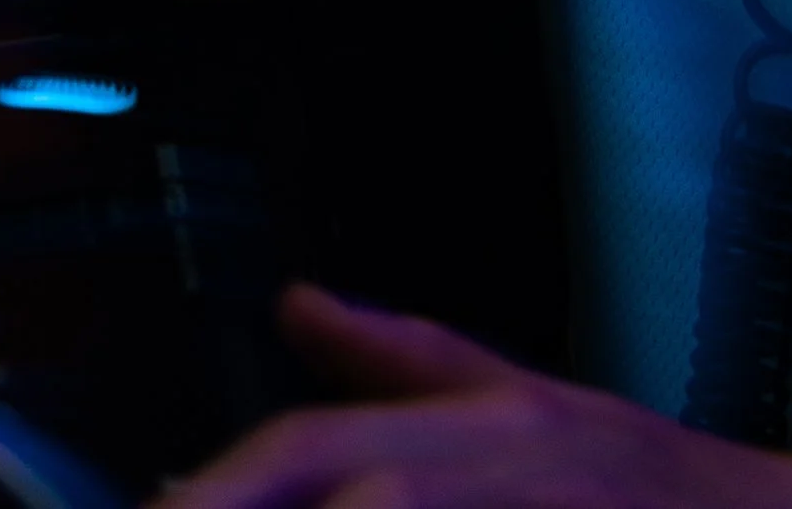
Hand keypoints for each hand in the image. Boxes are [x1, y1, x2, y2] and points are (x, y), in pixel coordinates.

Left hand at [166, 288, 791, 508]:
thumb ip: (399, 356)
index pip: (313, 444)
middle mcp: (495, 459)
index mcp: (477, 419)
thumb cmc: (639, 479)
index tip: (152, 506)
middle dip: (235, 502)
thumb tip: (292, 304)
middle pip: (333, 473)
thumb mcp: (517, 395)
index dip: (220, 487)